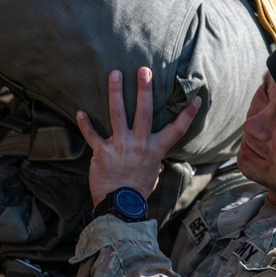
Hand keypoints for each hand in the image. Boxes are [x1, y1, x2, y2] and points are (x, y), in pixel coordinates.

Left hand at [77, 68, 201, 206]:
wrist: (121, 206)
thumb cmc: (138, 191)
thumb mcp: (153, 177)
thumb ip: (154, 164)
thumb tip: (158, 165)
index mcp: (155, 150)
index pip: (177, 129)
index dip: (188, 113)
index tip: (196, 97)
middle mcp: (140, 144)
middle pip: (144, 112)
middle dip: (145, 90)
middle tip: (144, 70)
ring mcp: (121, 146)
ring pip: (118, 114)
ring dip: (116, 93)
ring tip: (115, 74)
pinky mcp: (102, 152)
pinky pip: (92, 135)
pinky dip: (85, 124)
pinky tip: (80, 112)